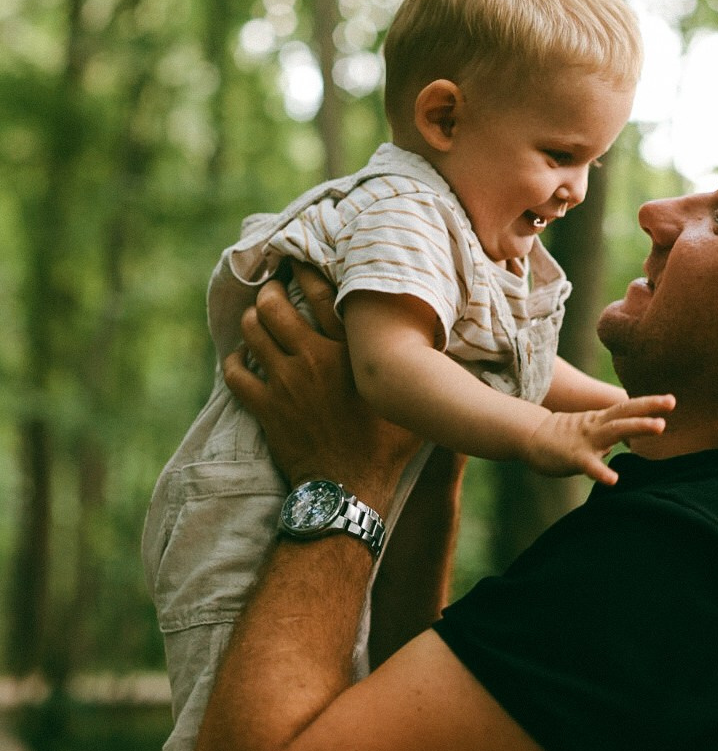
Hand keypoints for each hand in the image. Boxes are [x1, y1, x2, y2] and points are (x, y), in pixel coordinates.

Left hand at [224, 266, 420, 509]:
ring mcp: (285, 382)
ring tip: (256, 319)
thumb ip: (421, 371)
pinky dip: (234, 362)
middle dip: (268, 291)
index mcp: (349, 350)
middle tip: (271, 289)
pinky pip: (235, 374)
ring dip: (251, 321)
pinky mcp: (266, 407)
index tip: (299, 261)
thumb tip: (450, 349)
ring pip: (252, 332)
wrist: (349, 488)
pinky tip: (241, 360)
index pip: (321, 293)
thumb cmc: (385, 446)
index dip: (305, 270)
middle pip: (274, 305)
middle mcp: (314, 358)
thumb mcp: (410, 401)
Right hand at [521, 395, 674, 483]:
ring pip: (614, 430)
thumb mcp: (592, 432)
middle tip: (671, 402)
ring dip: (638, 427)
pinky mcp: (573, 457)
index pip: (628, 408)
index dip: (649, 404)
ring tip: (660, 426)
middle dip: (649, 407)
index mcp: (602, 419)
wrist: (531, 438)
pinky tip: (613, 480)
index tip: (671, 400)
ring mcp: (586, 440)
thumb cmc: (565, 437)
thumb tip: (629, 441)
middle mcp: (597, 425)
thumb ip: (611, 434)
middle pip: (626, 412)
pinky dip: (601, 471)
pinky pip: (589, 465)